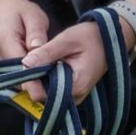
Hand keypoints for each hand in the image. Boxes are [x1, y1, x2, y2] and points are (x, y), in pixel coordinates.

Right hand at [0, 0, 49, 98]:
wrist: (3, 13)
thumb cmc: (20, 13)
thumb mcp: (33, 16)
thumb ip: (36, 33)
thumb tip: (38, 49)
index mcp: (4, 42)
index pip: (19, 66)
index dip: (34, 79)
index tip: (46, 88)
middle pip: (17, 79)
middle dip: (36, 82)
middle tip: (56, 78)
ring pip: (16, 83)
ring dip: (33, 81)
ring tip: (49, 73)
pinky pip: (15, 81)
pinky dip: (28, 79)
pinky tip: (39, 72)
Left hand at [20, 19, 135, 104]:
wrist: (110, 38)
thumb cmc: (91, 37)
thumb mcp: (67, 40)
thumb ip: (46, 53)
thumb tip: (24, 63)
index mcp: (76, 87)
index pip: (42, 95)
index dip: (31, 82)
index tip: (26, 67)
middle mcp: (75, 97)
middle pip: (43, 97)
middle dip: (35, 80)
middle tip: (32, 62)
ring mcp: (74, 96)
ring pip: (47, 94)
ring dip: (40, 80)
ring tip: (41, 62)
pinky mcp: (72, 92)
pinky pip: (53, 90)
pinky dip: (47, 79)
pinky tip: (47, 67)